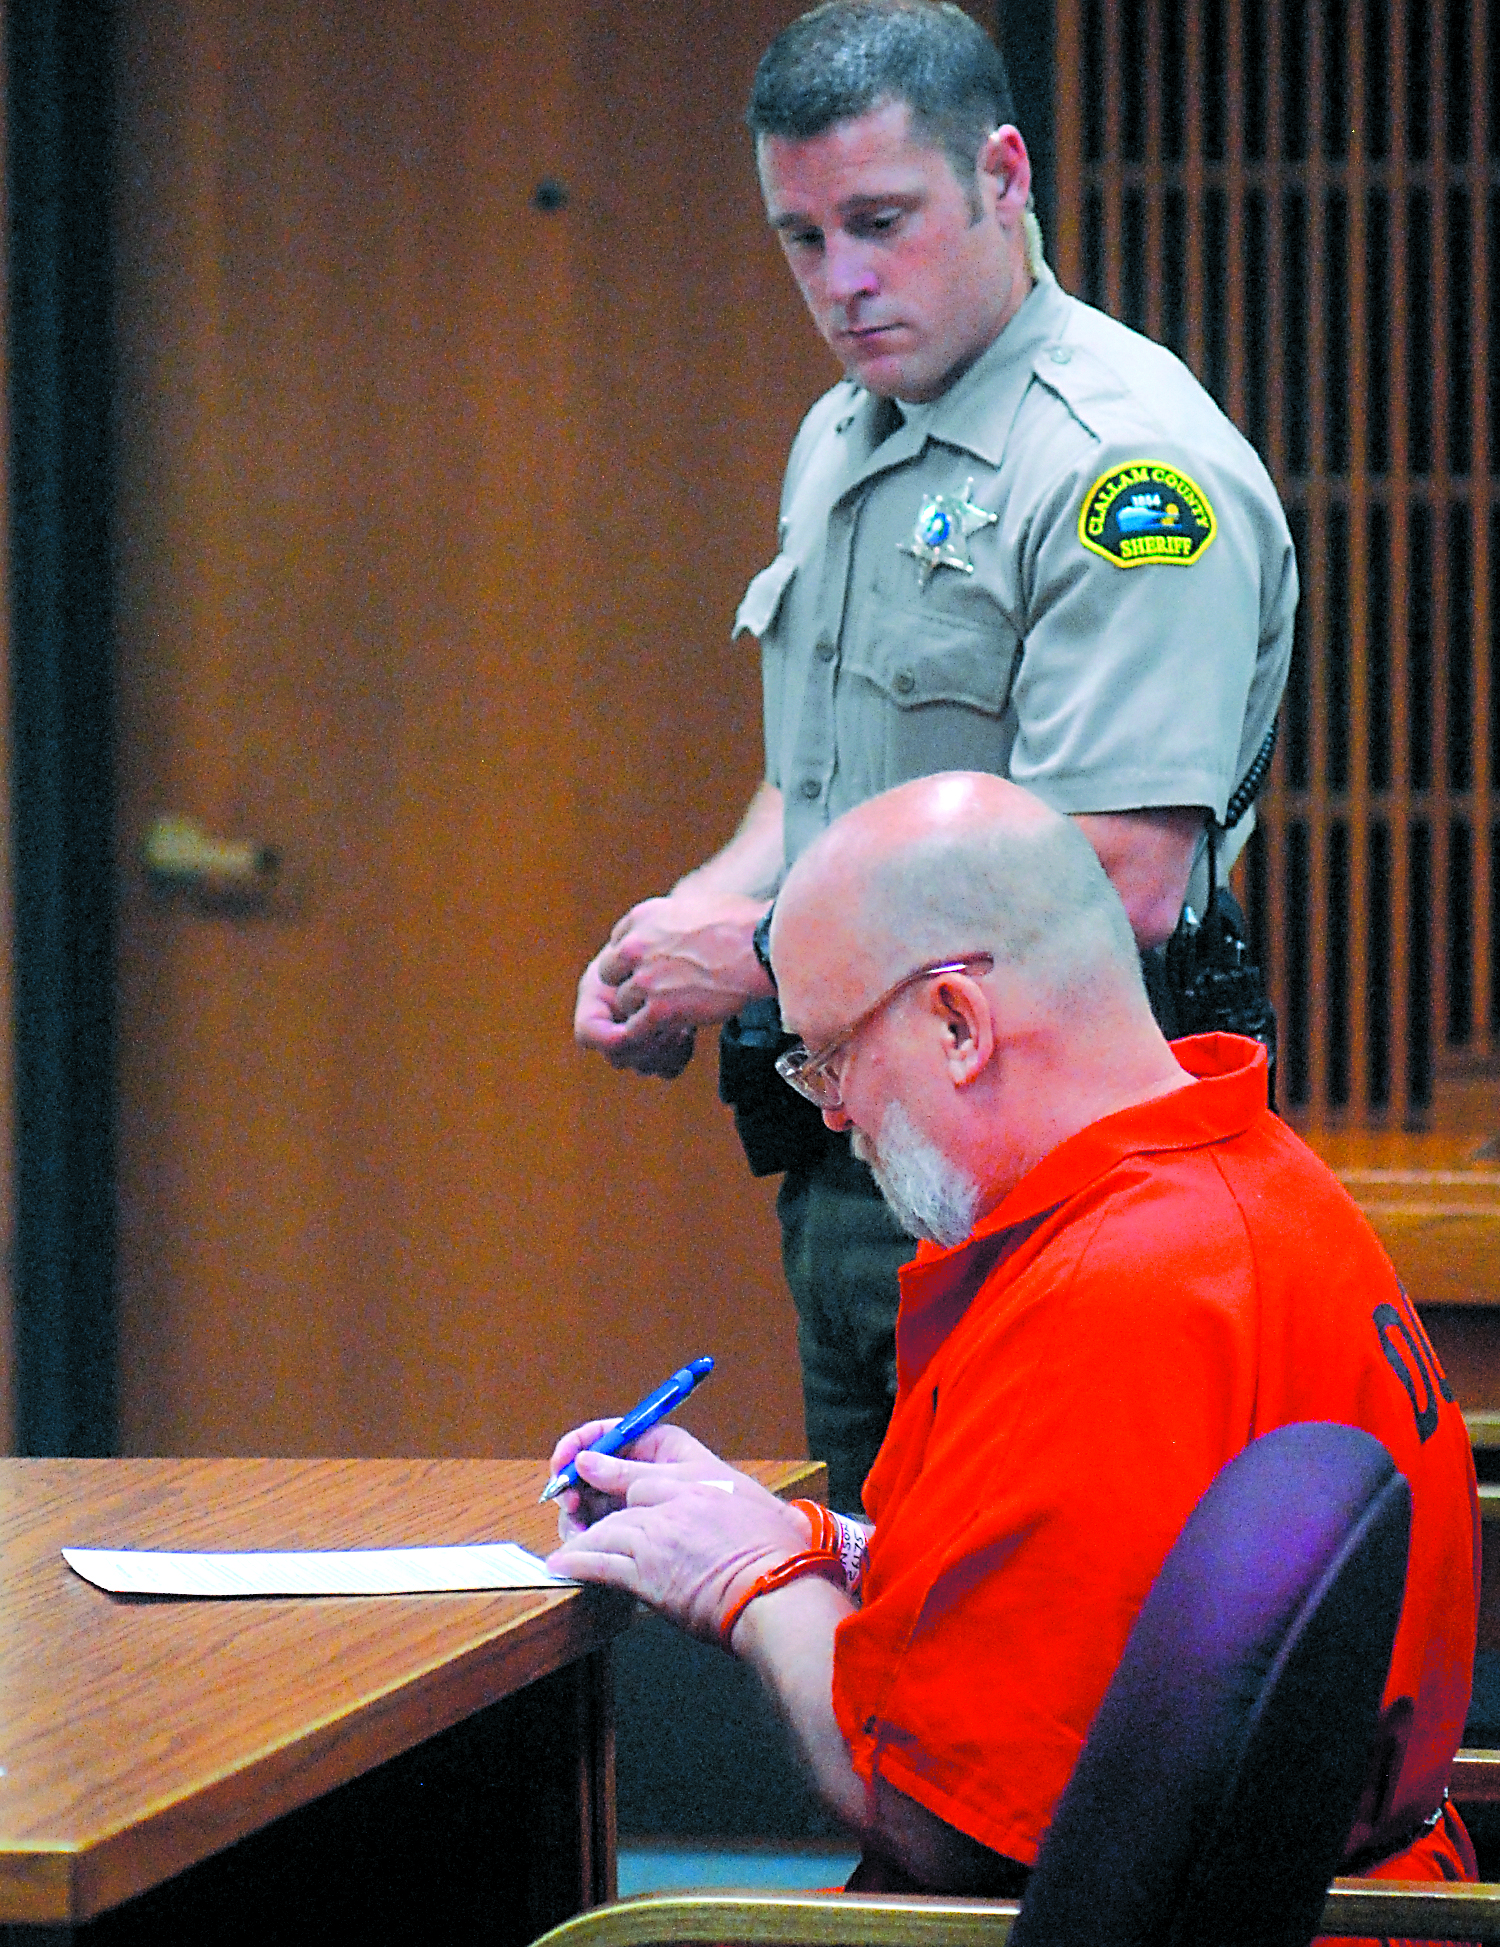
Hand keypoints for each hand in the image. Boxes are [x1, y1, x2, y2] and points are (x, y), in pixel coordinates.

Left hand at [545, 1425, 810, 1643]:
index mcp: (705, 1474)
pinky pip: (598, 1562)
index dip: (616, 1460)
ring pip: (605, 1527)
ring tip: (569, 1544)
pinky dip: (576, 1562)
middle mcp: (677, 1496)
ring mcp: (659, 1533)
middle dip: (595, 1501)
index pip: (650, 1453)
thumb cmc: (779, 1554)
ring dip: (583, 1536)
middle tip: (575, 1507)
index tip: (594, 1464)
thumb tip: (705, 1492)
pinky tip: (561, 1563)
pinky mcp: (646, 1571)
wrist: (780, 1593)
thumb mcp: (751, 1505)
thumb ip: (723, 1494)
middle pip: (621, 1491)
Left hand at [573, 888, 772, 1075]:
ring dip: (644, 1009)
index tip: (653, 968)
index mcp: (643, 917)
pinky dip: (649, 1034)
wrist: (763, 950)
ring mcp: (645, 979)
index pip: (617, 944)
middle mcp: (636, 946)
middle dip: (632, 984)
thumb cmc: (743, 925)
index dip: (635, 961)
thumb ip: (670, 921)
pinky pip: (635, 1030)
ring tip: (673, 1009)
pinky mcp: (660, 1010)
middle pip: (611, 975)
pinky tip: (670, 1029)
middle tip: (660, 992)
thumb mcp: (694, 906)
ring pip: (624, 1003)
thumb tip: (673, 930)